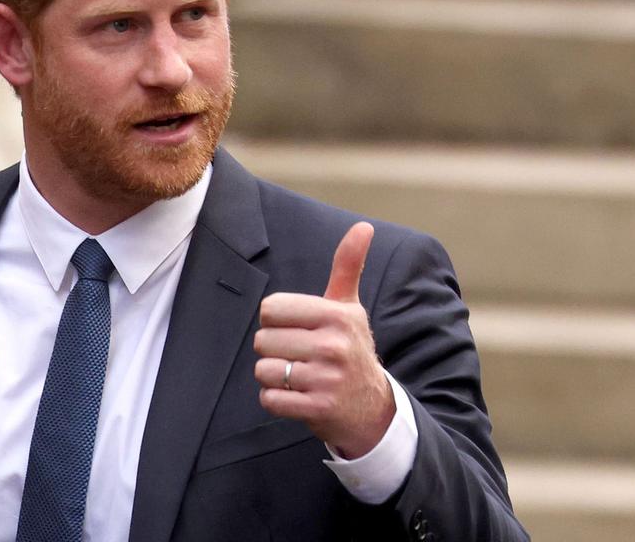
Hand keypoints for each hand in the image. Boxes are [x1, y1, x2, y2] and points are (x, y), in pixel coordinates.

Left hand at [253, 222, 394, 458]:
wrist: (372, 408)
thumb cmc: (351, 348)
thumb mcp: (350, 307)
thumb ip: (348, 266)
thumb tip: (364, 226)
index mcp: (337, 315)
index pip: (271, 309)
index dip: (277, 321)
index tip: (299, 330)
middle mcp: (334, 345)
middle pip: (263, 340)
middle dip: (274, 350)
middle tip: (300, 357)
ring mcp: (327, 379)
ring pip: (263, 370)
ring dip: (274, 377)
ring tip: (298, 376)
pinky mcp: (318, 409)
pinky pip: (269, 399)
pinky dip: (276, 399)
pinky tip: (297, 396)